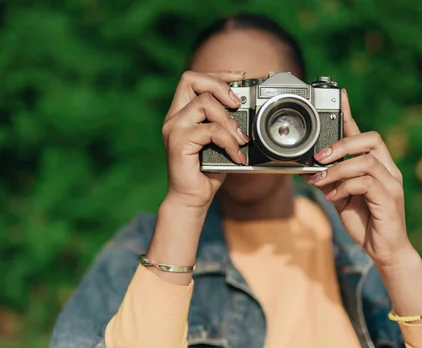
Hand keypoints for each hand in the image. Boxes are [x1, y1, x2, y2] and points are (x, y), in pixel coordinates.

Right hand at [162, 70, 248, 209]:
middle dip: (220, 86)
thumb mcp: (220, 141)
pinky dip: (229, 141)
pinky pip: (210, 130)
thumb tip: (248, 108)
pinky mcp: (179, 142)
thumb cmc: (207, 172)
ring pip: (204, 103)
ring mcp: (174, 129)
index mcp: (181, 114)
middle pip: (191, 79)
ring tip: (241, 140)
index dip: (217, 74)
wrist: (192, 199)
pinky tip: (236, 155)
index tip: (239, 77)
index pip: (193, 79)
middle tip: (238, 105)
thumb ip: (225, 123)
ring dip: (230, 120)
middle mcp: (173, 118)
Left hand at [303, 89, 413, 268]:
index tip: (339, 96)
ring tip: (321, 180)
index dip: (350, 114)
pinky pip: (366, 183)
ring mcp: (391, 183)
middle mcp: (387, 169)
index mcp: (376, 165)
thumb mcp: (339, 196)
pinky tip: (332, 197)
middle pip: (371, 139)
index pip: (363, 133)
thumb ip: (328, 180)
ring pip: (366, 161)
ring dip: (338, 169)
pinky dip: (344, 187)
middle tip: (320, 156)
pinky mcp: (389, 199)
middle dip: (342, 144)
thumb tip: (305, 168)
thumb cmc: (364, 220)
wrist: (383, 249)